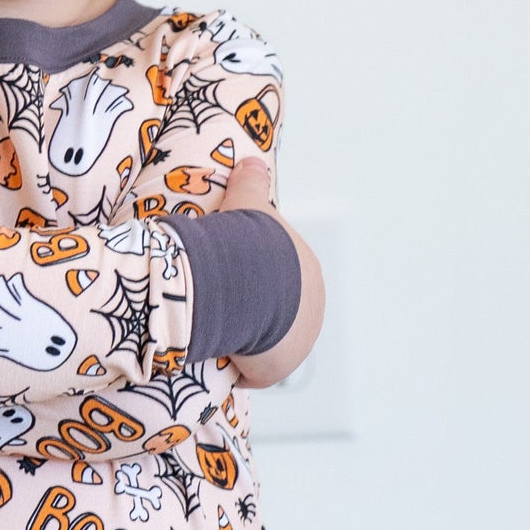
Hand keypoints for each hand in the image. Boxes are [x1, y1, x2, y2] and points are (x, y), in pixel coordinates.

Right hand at [216, 153, 323, 389]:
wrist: (249, 283)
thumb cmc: (250, 245)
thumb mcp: (251, 205)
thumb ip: (252, 183)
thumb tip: (251, 160)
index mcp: (309, 271)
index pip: (284, 277)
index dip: (259, 276)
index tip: (233, 276)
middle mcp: (312, 308)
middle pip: (280, 312)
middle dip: (256, 311)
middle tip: (222, 305)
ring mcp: (299, 341)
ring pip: (269, 342)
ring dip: (247, 340)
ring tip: (217, 331)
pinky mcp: (278, 367)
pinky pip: (254, 369)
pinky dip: (239, 366)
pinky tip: (220, 356)